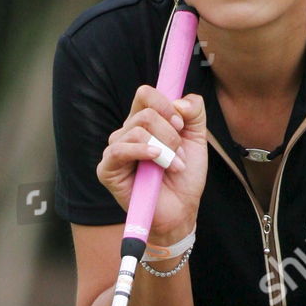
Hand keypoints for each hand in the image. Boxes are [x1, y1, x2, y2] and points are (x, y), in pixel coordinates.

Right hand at [97, 86, 207, 243]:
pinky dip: (141, 151)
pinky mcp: (107, 170)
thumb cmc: (185, 177)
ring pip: (136, 131)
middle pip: (145, 113)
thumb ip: (195, 111)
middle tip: (179, 154)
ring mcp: (115, 151)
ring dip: (163, 149)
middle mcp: (127, 133)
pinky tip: (156, 160)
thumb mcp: (197, 138)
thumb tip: (179, 102)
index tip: (181, 125)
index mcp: (144, 123)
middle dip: (169, 134)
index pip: (145, 95)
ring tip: (173, 167)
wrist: (182, 210)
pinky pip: (118, 150)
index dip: (166, 105)